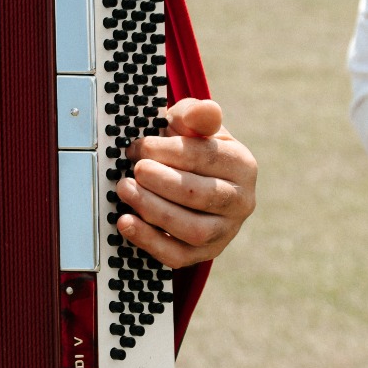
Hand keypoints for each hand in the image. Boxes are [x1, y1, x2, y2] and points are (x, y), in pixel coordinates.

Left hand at [116, 97, 255, 270]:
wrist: (191, 178)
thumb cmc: (189, 148)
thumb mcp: (192, 124)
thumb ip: (196, 114)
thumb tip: (204, 111)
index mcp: (242, 164)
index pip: (206, 157)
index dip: (166, 151)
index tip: (138, 146)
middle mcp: (241, 201)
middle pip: (201, 196)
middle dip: (161, 182)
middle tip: (134, 170)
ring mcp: (225, 231)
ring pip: (193, 230)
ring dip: (153, 210)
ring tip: (125, 190)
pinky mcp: (204, 253)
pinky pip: (177, 256)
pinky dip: (148, 241)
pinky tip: (126, 222)